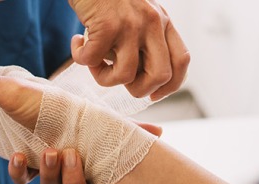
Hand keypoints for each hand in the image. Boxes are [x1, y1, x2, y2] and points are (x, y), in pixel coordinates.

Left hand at [7, 121, 160, 183]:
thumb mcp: (103, 123)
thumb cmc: (79, 120)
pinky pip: (21, 179)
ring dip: (50, 172)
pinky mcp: (25, 169)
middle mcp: (73, 180)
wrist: (37, 107)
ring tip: (50, 151)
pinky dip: (19, 170)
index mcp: (96, 174)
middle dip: (74, 181)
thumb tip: (157, 131)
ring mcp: (49, 175)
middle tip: (71, 156)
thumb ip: (127, 129)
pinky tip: (20, 155)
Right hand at [68, 0, 189, 99]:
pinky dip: (81, 59)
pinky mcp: (106, 24)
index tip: (153, 94)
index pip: (181, 61)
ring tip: (93, 62)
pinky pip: (93, 60)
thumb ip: (144, 39)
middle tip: (119, 82)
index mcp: (162, 22)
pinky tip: (77, 45)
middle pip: (160, 76)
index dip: (170, 86)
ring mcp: (131, 24)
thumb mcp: (137, 13)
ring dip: (104, 78)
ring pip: (125, 75)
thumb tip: (139, 77)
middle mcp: (152, 23)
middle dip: (139, 90)